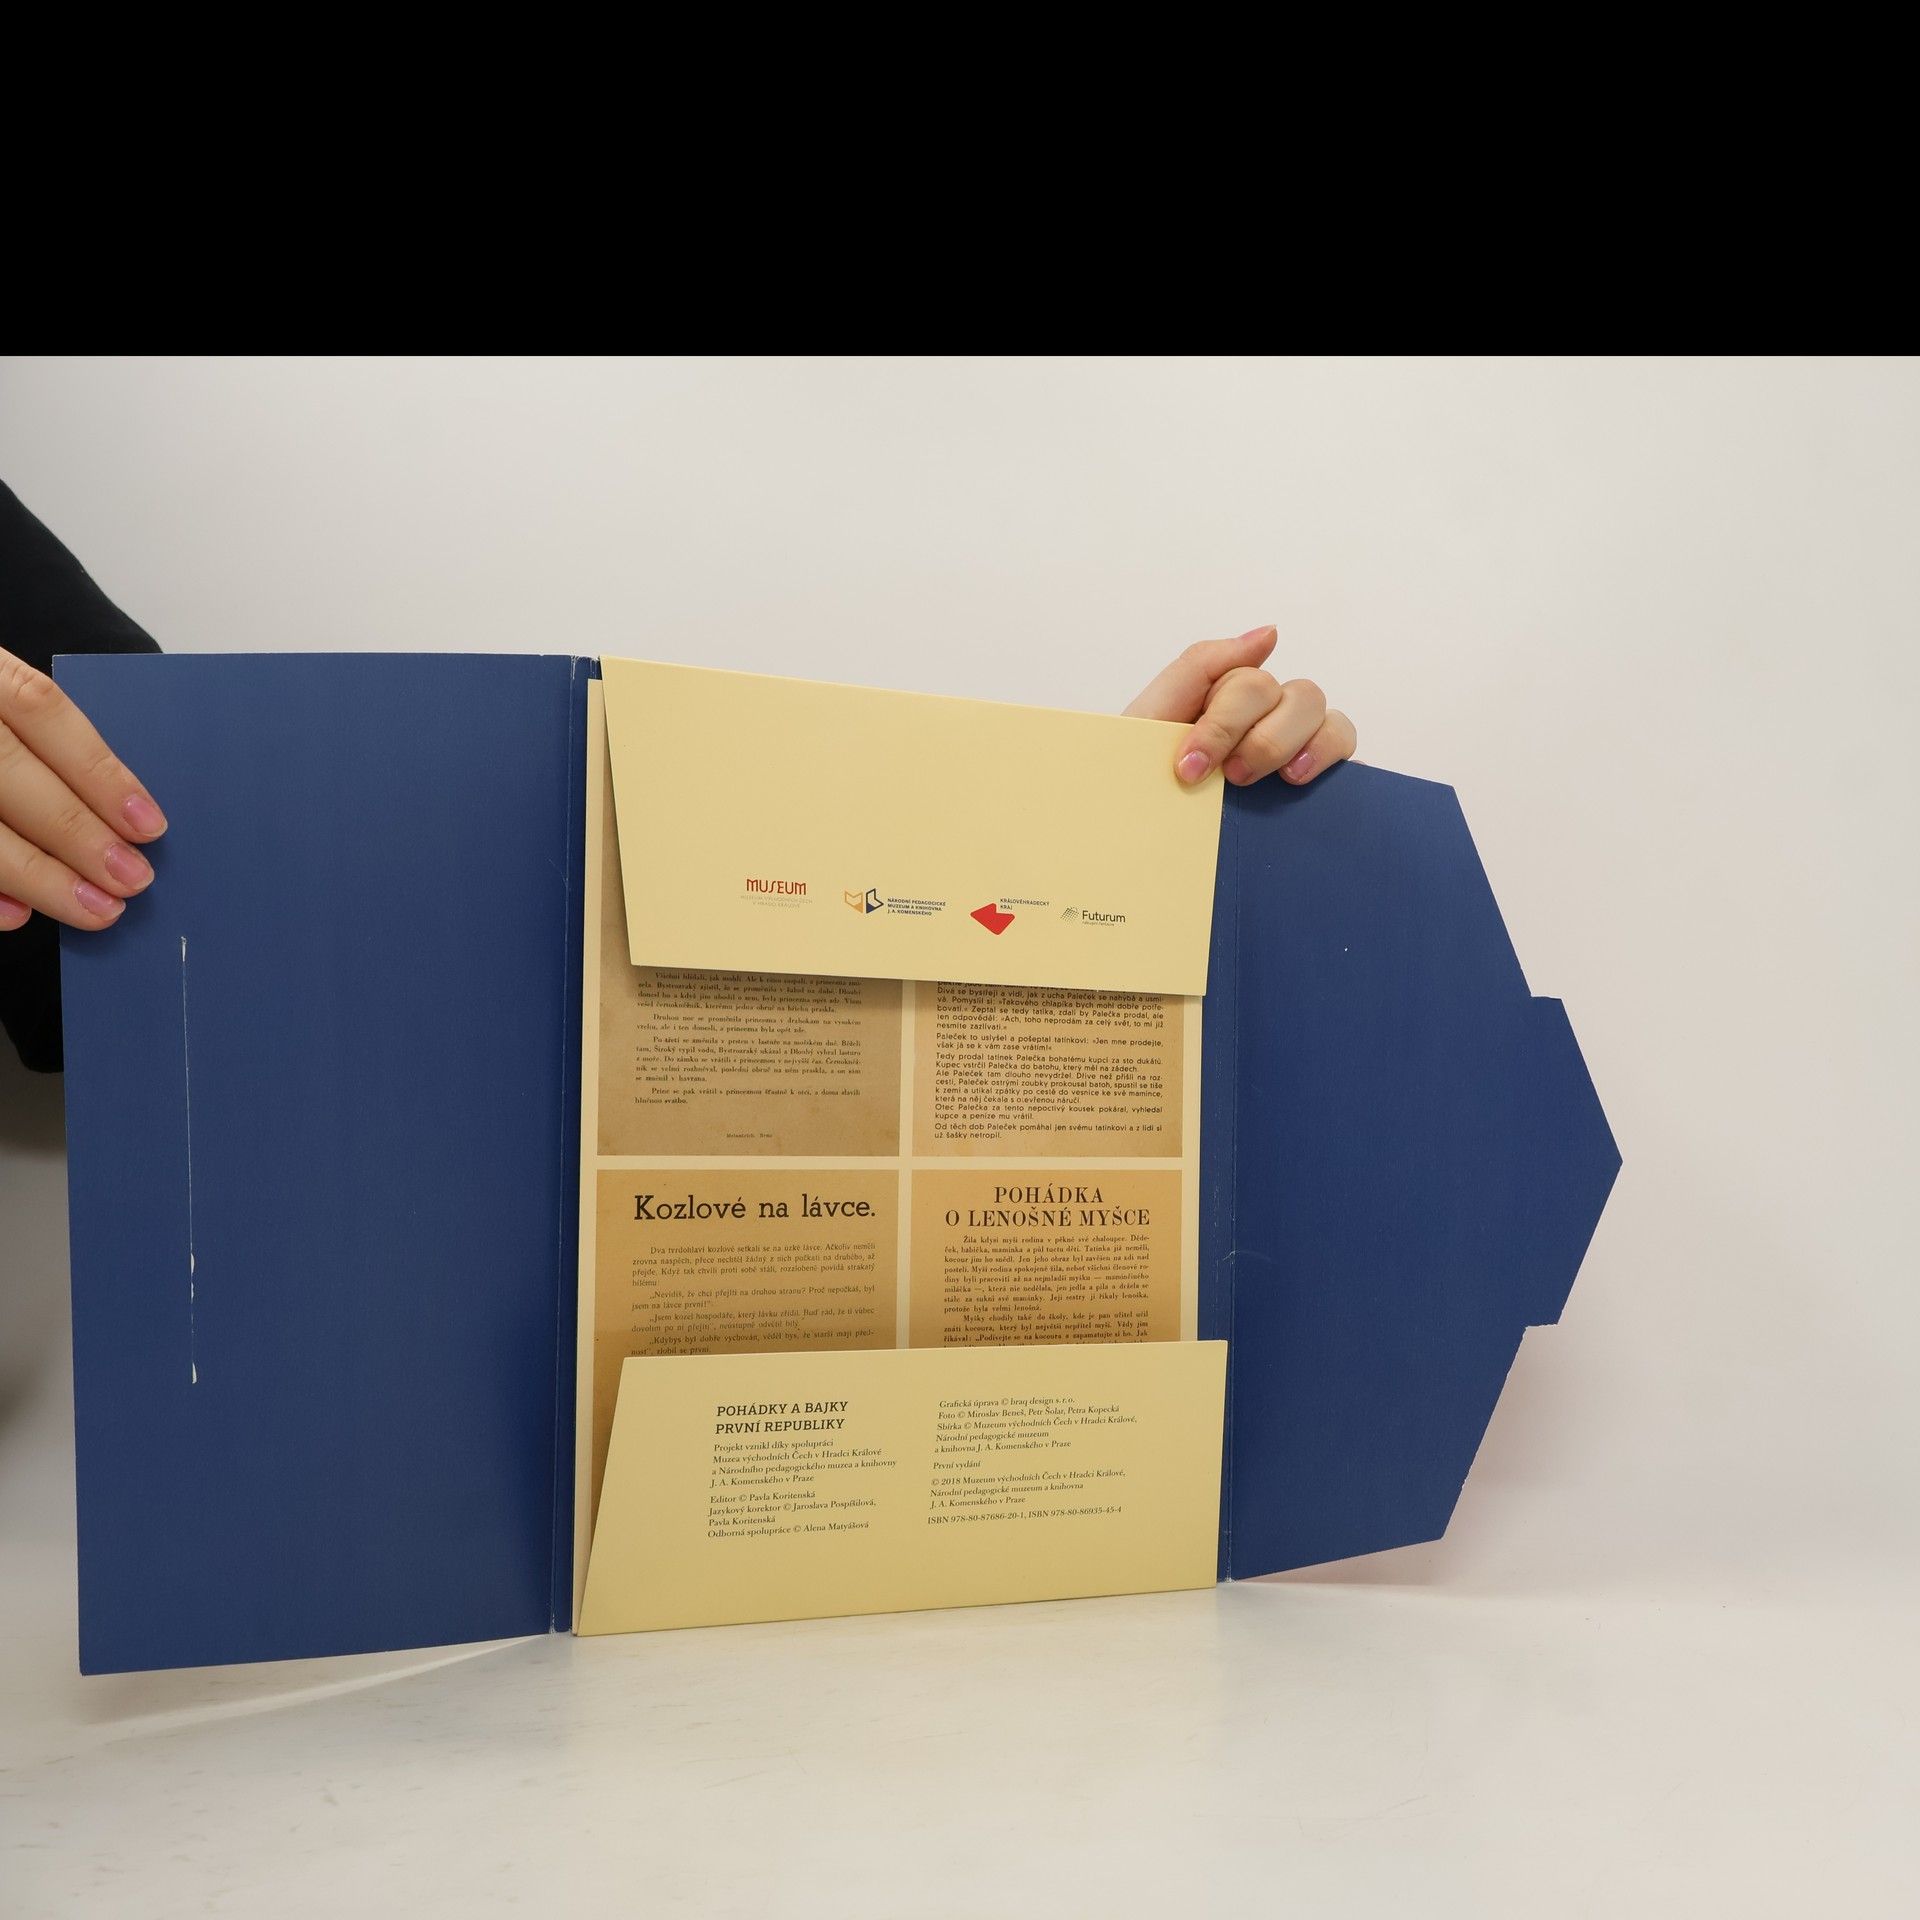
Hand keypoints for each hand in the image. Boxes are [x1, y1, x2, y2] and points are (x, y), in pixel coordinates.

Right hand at [0, 648, 165, 932]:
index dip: (98, 770)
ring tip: (93, 909)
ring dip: (35, 873)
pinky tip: (18, 915)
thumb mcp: (6, 701)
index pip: (40, 709)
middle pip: (7, 770)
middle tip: (132, 879)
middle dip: (75, 832)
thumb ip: (49, 742)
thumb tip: (124, 816)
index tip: (149, 825)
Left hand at [1126, 625, 1355, 788]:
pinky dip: (1335, 765)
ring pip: (1332, 723)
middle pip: (1303, 698)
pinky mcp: (1319, 786)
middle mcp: (1270, 717)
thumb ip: (1203, 664)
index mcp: (1231, 697)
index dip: (1223, 723)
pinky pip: (1348, 759)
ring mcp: (1298, 751)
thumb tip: (1270, 632)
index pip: (1254, 685)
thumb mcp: (1153, 717)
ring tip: (1285, 780)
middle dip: (1265, 740)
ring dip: (1307, 748)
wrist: (1139, 831)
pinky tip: (1308, 784)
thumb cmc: (1141, 778)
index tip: (1190, 767)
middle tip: (1232, 778)